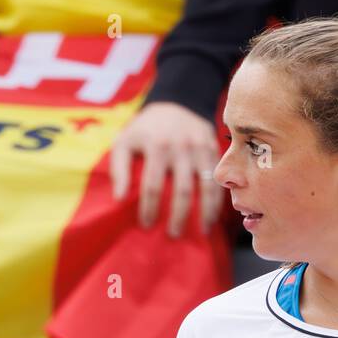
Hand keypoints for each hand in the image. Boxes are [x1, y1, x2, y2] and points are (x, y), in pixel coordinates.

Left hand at [109, 101, 221, 235]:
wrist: (176, 102)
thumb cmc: (145, 129)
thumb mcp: (124, 141)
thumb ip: (118, 169)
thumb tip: (118, 199)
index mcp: (157, 146)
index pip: (153, 185)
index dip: (150, 208)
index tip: (146, 225)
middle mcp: (182, 147)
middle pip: (182, 189)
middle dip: (178, 215)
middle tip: (173, 235)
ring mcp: (201, 148)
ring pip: (207, 186)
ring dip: (205, 211)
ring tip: (201, 231)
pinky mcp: (215, 150)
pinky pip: (219, 179)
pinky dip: (218, 200)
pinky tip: (213, 217)